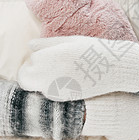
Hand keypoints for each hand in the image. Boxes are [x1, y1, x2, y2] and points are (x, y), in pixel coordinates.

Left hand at [17, 35, 138, 100]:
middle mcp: (50, 72)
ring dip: (40, 81)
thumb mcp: (70, 42)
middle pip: (25, 78)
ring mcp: (56, 87)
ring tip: (57, 73)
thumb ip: (47, 44)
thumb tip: (30, 45)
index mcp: (50, 55)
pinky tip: (65, 80)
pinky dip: (51, 88)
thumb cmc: (93, 50)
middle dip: (30, 73)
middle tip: (44, 68)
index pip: (29, 62)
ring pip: (35, 87)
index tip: (43, 57)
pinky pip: (48, 94)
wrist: (113, 68)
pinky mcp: (64, 97)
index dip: (34, 60)